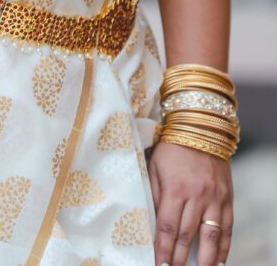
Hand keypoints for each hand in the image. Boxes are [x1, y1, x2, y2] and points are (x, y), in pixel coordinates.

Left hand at [148, 140, 232, 265]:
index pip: (168, 227)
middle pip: (187, 235)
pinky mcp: (227, 199)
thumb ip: (154, 194)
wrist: (201, 128)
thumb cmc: (172, 148)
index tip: (160, 265)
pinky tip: (218, 261)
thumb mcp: (155, 166)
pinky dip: (223, 247)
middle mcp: (197, 196)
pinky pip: (227, 228)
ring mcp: (215, 199)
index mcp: (175, 188)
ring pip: (210, 236)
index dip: (164, 249)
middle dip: (180, 259)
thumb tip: (153, 222)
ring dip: (204, 260)